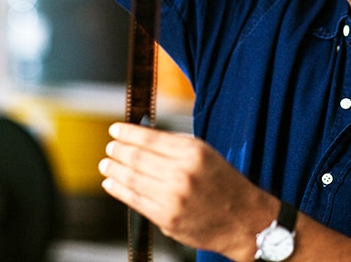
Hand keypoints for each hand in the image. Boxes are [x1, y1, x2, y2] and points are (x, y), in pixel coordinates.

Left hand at [99, 122, 274, 258]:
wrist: (244, 220)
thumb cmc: (226, 184)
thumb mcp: (206, 154)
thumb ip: (176, 145)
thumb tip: (145, 136)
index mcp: (193, 153)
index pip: (150, 139)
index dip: (128, 133)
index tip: (116, 129)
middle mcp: (182, 174)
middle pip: (137, 158)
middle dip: (118, 150)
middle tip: (110, 146)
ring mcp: (173, 198)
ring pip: (132, 179)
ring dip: (115, 169)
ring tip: (106, 163)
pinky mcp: (167, 219)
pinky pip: (135, 200)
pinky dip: (119, 190)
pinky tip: (112, 183)